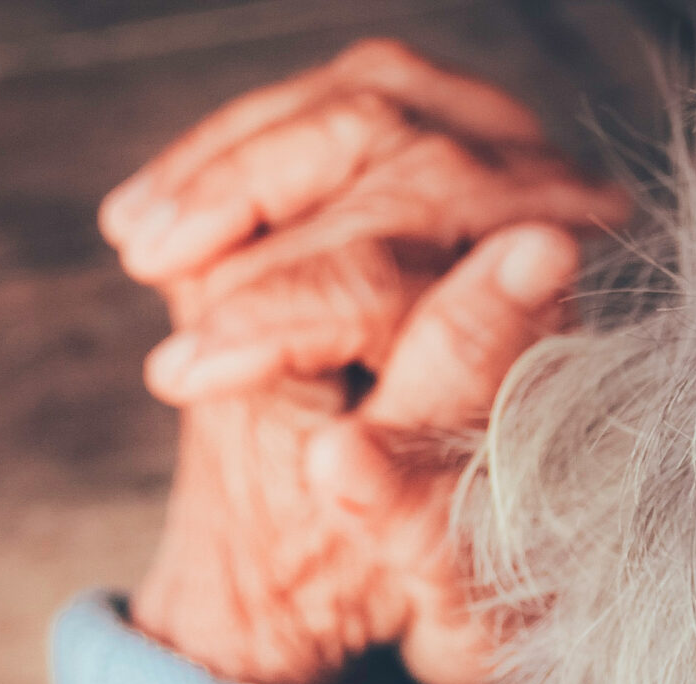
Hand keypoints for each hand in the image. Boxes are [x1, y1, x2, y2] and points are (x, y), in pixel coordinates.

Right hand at [104, 43, 619, 683]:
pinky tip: (152, 210)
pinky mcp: (440, 148)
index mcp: (555, 319)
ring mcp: (501, 167)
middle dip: (246, 216)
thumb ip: (403, 500)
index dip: (283, 315)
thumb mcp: (439, 555)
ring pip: (357, 108)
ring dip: (230, 165)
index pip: (406, 274)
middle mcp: (553, 218)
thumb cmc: (460, 563)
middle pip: (388, 153)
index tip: (184, 373)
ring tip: (140, 237)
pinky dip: (232, 151)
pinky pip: (326, 110)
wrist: (470, 537)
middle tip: (149, 272)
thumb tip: (341, 463)